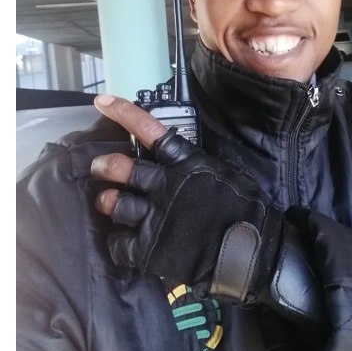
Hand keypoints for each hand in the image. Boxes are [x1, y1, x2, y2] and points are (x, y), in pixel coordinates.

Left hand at [90, 94, 283, 302]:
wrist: (251, 247)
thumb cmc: (244, 208)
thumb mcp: (222, 173)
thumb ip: (194, 165)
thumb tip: (177, 158)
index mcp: (184, 163)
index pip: (148, 130)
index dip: (123, 113)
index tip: (103, 102)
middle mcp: (164, 185)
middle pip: (119, 168)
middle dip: (104, 167)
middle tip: (100, 169)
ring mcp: (155, 216)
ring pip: (113, 203)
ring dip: (108, 202)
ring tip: (110, 203)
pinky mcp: (150, 248)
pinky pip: (118, 243)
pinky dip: (118, 242)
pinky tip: (125, 241)